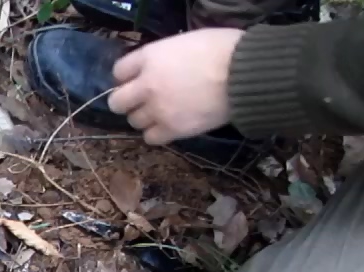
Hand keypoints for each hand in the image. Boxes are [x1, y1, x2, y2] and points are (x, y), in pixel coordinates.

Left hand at [108, 29, 243, 144]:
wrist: (246, 74)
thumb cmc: (224, 49)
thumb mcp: (186, 41)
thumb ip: (165, 56)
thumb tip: (161, 67)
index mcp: (150, 58)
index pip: (119, 71)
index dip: (127, 77)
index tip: (137, 79)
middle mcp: (146, 85)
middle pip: (117, 102)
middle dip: (127, 101)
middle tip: (143, 100)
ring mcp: (157, 110)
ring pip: (134, 121)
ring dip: (145, 117)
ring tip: (163, 113)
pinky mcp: (172, 130)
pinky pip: (150, 138)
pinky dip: (157, 133)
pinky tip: (170, 126)